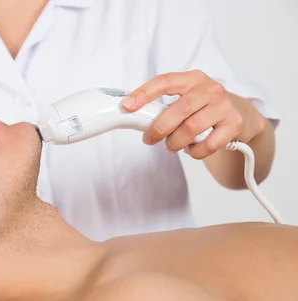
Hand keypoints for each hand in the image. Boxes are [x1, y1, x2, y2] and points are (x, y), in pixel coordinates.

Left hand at [122, 70, 265, 158]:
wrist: (242, 115)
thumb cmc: (205, 108)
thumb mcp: (187, 99)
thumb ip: (165, 105)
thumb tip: (135, 118)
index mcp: (192, 79)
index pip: (165, 81)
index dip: (144, 93)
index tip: (127, 106)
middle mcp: (210, 89)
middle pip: (179, 109)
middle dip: (159, 128)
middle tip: (149, 139)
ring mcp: (224, 106)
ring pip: (192, 128)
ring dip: (176, 142)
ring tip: (172, 145)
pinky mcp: (235, 124)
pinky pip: (209, 144)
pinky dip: (195, 152)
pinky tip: (192, 149)